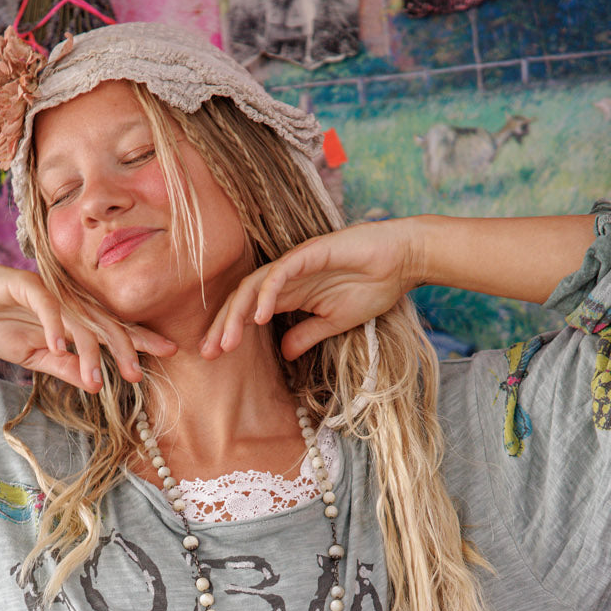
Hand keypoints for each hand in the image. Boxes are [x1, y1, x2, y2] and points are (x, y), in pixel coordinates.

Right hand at [0, 260, 175, 391]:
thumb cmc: (2, 324)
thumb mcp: (36, 357)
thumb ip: (65, 368)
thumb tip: (94, 385)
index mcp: (77, 319)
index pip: (116, 329)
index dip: (142, 340)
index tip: (171, 352)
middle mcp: (72, 304)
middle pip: (106, 324)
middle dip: (125, 349)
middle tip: (137, 375)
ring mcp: (52, 292)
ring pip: (80, 320)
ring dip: (88, 351)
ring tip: (94, 378)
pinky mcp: (27, 284)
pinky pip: (47, 306)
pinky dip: (54, 326)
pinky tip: (58, 346)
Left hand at [201, 219, 421, 360]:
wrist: (402, 260)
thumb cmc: (372, 287)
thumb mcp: (334, 323)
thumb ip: (307, 335)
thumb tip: (285, 354)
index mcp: (289, 294)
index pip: (249, 312)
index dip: (230, 332)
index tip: (214, 357)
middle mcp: (286, 278)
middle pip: (242, 299)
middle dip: (223, 326)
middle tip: (207, 353)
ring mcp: (295, 264)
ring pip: (254, 286)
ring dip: (237, 314)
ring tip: (227, 342)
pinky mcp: (310, 253)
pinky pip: (280, 273)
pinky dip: (267, 294)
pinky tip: (258, 317)